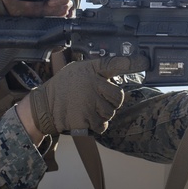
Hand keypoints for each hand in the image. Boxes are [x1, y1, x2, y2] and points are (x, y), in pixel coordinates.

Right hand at [29, 55, 149, 136]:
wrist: (43, 106)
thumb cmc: (62, 87)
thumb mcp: (78, 70)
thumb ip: (97, 70)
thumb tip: (120, 68)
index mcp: (91, 70)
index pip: (114, 64)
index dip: (131, 62)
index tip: (144, 62)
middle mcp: (93, 84)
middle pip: (118, 97)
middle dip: (111, 102)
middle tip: (98, 100)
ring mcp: (90, 102)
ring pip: (111, 113)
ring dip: (103, 114)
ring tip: (88, 109)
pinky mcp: (85, 119)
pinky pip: (102, 126)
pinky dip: (97, 126)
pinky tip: (86, 118)